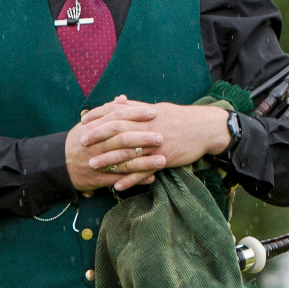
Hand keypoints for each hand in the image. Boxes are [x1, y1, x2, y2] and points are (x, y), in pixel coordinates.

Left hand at [65, 97, 231, 192]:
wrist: (206, 128)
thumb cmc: (180, 118)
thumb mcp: (158, 109)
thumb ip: (136, 107)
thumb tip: (118, 101)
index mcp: (145, 115)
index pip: (117, 113)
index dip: (98, 116)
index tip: (83, 121)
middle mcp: (148, 128)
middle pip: (118, 131)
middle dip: (98, 136)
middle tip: (82, 143)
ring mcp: (156, 145)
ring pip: (128, 153)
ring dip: (109, 160)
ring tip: (92, 166)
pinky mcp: (164, 159)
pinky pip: (144, 171)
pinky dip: (130, 180)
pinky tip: (117, 186)